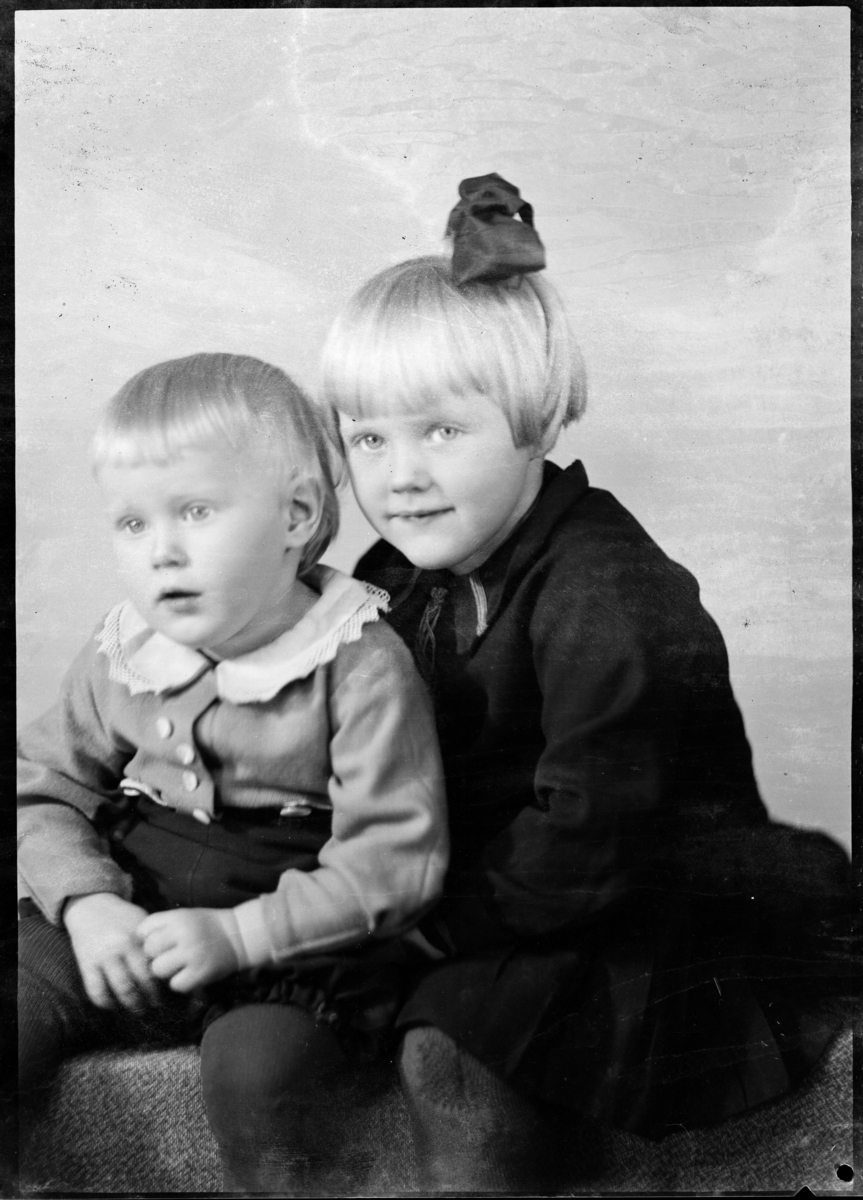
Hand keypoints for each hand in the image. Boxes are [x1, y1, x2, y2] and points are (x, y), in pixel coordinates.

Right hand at [63, 892, 159, 1011]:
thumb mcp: (142, 921)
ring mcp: (104, 956)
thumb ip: (154, 940)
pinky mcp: (86, 965)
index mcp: (140, 936)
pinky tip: (114, 1005)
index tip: (171, 988)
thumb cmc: (122, 916)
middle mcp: (123, 946)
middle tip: (157, 1005)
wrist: (91, 906)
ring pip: (122, 989)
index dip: (165, 980)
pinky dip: (106, 1003)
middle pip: (143, 979)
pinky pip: (96, 991)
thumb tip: (172, 962)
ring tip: (140, 1010)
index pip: (157, 963)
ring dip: (133, 1004)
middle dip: (152, 997)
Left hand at [138, 907, 244, 992]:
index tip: (156, 942)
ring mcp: (193, 954)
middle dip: (154, 955)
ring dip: (165, 971)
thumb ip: (162, 925)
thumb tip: (134, 943)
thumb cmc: (208, 926)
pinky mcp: (201, 972)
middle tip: (167, 956)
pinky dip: (179, 982)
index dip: (146, 938)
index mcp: (179, 917)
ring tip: (177, 966)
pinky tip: (188, 974)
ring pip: (159, 969)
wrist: (241, 935)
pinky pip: (176, 984)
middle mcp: (184, 934)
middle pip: (149, 950)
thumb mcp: (186, 916)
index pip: (145, 929)